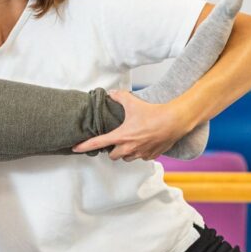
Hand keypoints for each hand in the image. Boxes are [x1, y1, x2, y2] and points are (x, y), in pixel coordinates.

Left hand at [71, 91, 191, 161]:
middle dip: (112, 150)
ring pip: (126, 158)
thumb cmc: (153, 113)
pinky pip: (141, 157)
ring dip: (125, 152)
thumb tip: (111, 93)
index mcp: (121, 136)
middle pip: (112, 156)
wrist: (175, 121)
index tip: (75, 148)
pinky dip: (140, 152)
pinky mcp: (150, 156)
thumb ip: (119, 96)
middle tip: (116, 141)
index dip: (84, 146)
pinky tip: (144, 142)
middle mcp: (128, 148)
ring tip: (130, 141)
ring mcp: (140, 154)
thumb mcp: (133, 102)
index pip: (97, 143)